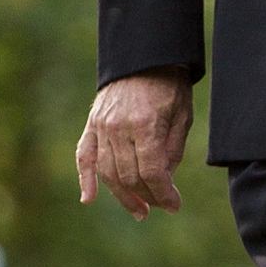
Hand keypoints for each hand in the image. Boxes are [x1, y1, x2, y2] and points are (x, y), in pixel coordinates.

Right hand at [77, 68, 192, 219]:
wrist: (144, 56)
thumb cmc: (169, 85)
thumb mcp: (182, 115)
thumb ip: (172, 149)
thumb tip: (163, 182)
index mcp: (145, 124)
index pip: (152, 172)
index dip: (164, 194)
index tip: (175, 205)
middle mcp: (119, 127)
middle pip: (129, 176)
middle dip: (147, 196)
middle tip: (161, 206)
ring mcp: (101, 126)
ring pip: (108, 172)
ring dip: (122, 196)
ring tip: (139, 210)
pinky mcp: (92, 124)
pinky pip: (84, 156)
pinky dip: (85, 178)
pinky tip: (88, 198)